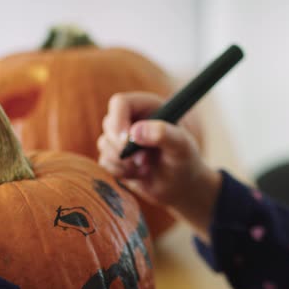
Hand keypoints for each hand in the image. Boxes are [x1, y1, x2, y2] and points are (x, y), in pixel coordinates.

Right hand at [98, 92, 220, 240]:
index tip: (125, 141)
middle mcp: (132, 118)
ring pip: (104, 144)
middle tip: (143, 161)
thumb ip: (163, 134)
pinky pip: (104, 162)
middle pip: (109, 123)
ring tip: (146, 168)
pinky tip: (139, 175)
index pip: (120, 103)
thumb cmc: (185, 161)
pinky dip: (120, 172)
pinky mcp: (115, 156)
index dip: (118, 120)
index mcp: (148, 107)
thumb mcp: (182, 147)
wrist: (180, 185)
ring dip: (124, 162)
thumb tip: (135, 132)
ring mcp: (121, 137)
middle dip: (123, 147)